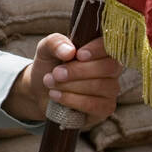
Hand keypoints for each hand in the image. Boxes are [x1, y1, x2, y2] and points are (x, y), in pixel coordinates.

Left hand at [2, 34, 122, 127]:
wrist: (41, 91)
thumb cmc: (49, 66)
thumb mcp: (46, 49)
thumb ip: (55, 43)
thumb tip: (70, 51)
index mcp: (100, 49)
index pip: (111, 46)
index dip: (97, 50)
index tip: (78, 54)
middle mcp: (111, 68)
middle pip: (108, 67)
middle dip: (78, 71)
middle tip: (56, 73)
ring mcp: (110, 89)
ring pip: (101, 86)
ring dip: (71, 85)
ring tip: (50, 83)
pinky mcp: (105, 108)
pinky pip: (95, 105)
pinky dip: (73, 100)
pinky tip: (57, 96)